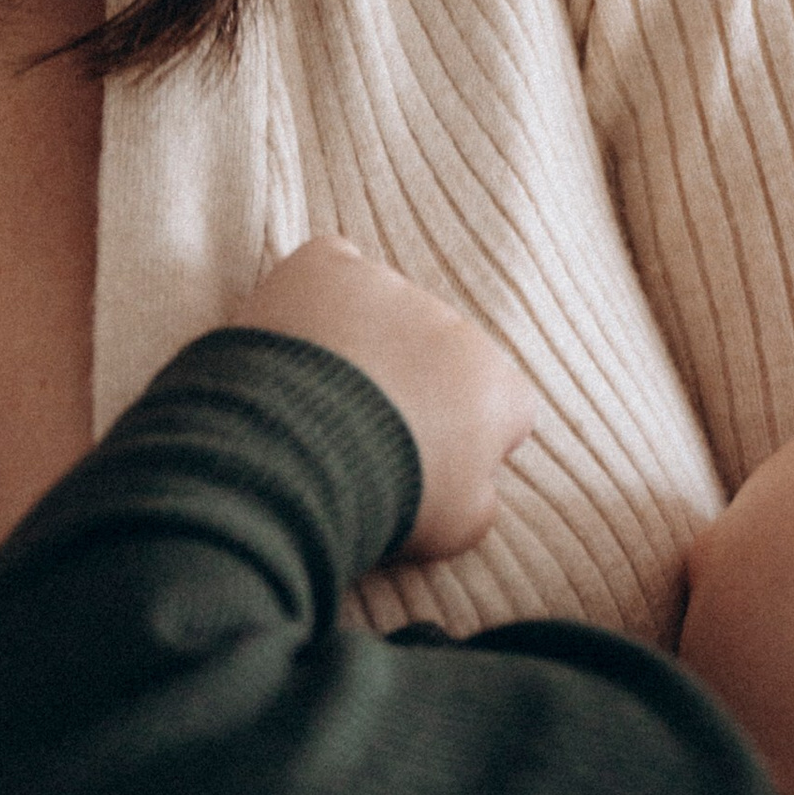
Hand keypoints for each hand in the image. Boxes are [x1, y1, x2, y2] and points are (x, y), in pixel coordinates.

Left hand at [236, 238, 537, 557]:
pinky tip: (291, 344)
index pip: (502, 402)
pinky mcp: (328, 265)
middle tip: (361, 432)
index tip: (428, 461)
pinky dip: (312, 298)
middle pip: (439, 350)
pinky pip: (330, 267)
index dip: (466, 434)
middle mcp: (455, 323)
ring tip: (314, 398)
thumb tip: (478, 485)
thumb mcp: (459, 528)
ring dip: (362, 342)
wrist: (298, 458)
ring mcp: (390, 287)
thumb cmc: (387, 500)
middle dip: (410, 383)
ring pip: (383, 309)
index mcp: (496, 386)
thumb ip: (483, 499)